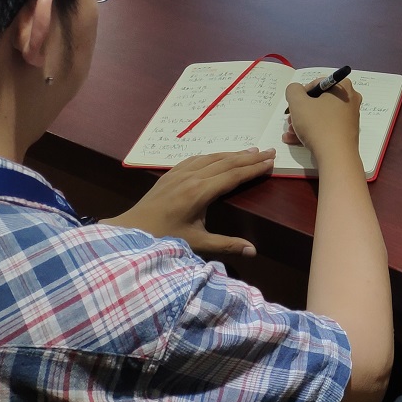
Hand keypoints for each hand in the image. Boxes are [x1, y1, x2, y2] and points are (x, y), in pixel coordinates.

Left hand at [104, 148, 274, 257]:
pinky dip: (213, 155)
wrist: (131, 231)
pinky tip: (218, 155)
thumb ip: (226, 245)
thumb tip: (254, 250)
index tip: (270, 162)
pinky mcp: (170, 174)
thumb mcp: (197, 244)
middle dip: (249, 157)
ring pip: (212, 157)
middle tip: (269, 151)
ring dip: (233, 153)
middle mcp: (192, 177)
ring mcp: (180, 173)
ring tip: (251, 151)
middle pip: (226, 162)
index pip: (233, 175)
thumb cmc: (164, 239)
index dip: (253, 169)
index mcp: (200, 192)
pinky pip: (196, 158)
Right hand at [282, 78, 362, 162]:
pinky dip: (311, 132)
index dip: (301, 95)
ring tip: (290, 133)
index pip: (317, 84)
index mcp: (343, 87)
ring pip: (320, 116)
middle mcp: (350, 100)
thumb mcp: (298, 103)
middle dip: (300, 112)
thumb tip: (296, 90)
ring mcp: (349, 118)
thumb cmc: (318, 125)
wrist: (336, 156)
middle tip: (290, 121)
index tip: (294, 106)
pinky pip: (326, 127)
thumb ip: (293, 90)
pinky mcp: (346, 133)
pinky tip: (294, 140)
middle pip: (318, 102)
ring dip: (302, 123)